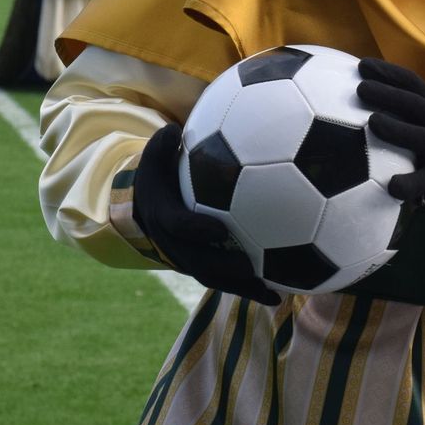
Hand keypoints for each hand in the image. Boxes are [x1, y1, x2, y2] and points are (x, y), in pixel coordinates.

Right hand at [133, 124, 279, 304]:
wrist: (144, 208)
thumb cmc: (158, 176)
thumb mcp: (153, 158)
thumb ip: (161, 146)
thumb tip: (173, 129)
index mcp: (164, 217)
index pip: (179, 227)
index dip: (197, 229)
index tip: (219, 228)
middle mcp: (175, 246)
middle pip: (200, 264)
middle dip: (226, 270)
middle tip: (253, 270)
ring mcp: (189, 260)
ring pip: (216, 279)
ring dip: (244, 289)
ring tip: (275, 295)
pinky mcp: (204, 266)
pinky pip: (226, 281)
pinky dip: (250, 288)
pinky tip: (281, 293)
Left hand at [357, 58, 424, 211]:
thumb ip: (403, 99)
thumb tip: (358, 83)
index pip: (410, 82)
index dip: (388, 72)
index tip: (363, 65)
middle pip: (414, 105)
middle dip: (388, 94)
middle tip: (361, 89)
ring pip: (420, 137)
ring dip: (397, 128)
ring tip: (373, 122)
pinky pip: (424, 181)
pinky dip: (409, 184)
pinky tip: (391, 186)